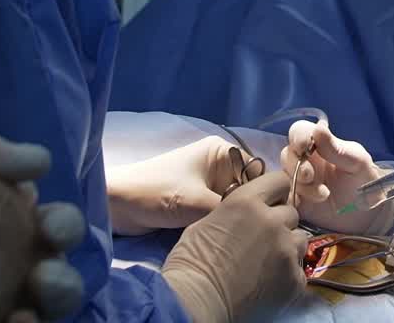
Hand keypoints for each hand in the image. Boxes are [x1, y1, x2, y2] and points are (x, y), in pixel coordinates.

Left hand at [106, 135, 256, 234]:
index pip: (258, 172)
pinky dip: (225, 227)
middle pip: (249, 190)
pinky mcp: (198, 204)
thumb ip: (230, 211)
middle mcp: (219, 167)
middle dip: (254, 210)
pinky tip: (232, 242)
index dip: (268, 194)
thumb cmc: (157, 193)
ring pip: (236, 205)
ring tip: (249, 240)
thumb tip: (261, 224)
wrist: (118, 205)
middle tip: (264, 233)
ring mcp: (209, 186)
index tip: (276, 218)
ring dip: (238, 221)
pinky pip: (221, 215)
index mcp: (222, 152)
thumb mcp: (197, 203)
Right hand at [162, 170, 308, 322]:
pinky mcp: (293, 279)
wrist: (195, 303)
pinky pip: (300, 271)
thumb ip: (235, 210)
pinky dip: (288, 277)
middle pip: (292, 213)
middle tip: (264, 241)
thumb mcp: (207, 221)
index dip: (276, 193)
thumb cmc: (191, 263)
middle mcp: (272, 220)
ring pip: (300, 240)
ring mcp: (285, 250)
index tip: (271, 204)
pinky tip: (271, 285)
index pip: (280, 181)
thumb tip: (246, 212)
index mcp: (248, 201)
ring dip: (288, 248)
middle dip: (281, 223)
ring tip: (269, 264)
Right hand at [279, 120, 387, 233]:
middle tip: (311, 176)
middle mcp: (306, 161)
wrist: (368, 214)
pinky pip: (285, 197)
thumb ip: (336, 148)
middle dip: (296, 165)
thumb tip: (318, 128)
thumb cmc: (364, 180)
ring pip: (285, 176)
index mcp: (320, 145)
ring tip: (324, 194)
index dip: (297, 137)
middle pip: (287, 154)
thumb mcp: (356, 162)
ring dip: (300, 185)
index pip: (299, 132)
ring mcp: (300, 182)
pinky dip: (293, 199)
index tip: (304, 146)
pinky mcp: (297, 202)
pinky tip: (308, 205)